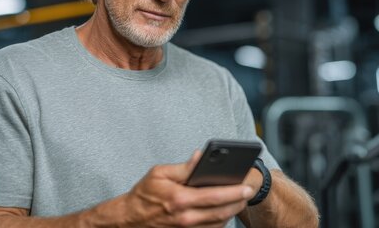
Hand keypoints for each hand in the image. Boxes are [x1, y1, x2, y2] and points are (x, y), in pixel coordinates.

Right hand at [122, 151, 254, 226]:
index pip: (214, 196)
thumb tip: (200, 157)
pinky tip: (224, 210)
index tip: (246, 185)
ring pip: (219, 223)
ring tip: (239, 199)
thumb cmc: (144, 194)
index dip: (234, 191)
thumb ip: (183, 167)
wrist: (130, 219)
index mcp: (180, 199)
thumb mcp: (160, 173)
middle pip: (221, 212)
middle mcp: (186, 217)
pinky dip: (220, 220)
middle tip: (248, 192)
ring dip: (232, 212)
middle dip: (238, 202)